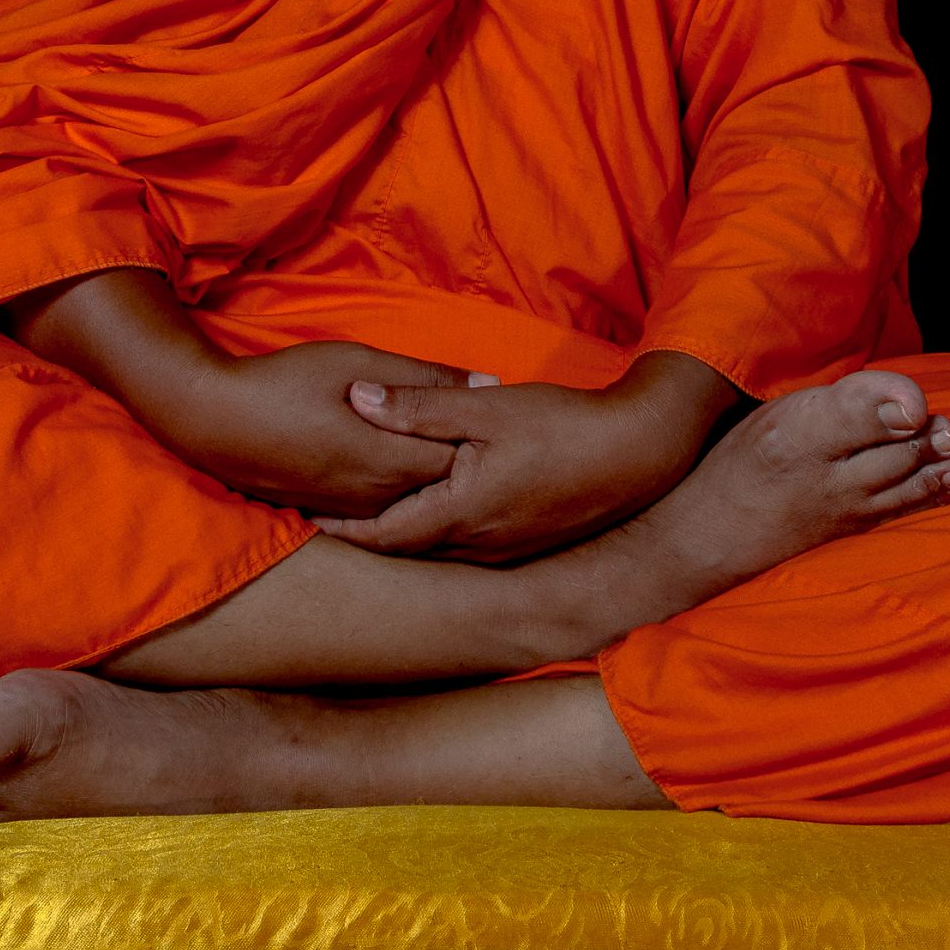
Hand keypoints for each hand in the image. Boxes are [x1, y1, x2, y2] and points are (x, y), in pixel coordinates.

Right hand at [160, 340, 501, 519]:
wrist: (209, 420)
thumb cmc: (285, 382)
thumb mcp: (357, 362)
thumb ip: (423, 378)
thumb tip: (489, 382)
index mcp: (389, 462)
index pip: (462, 461)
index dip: (480, 438)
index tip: (490, 417)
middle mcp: (376, 500)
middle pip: (441, 489)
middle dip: (463, 464)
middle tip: (479, 435)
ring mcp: (351, 513)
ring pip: (412, 505)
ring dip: (429, 482)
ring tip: (436, 448)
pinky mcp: (329, 515)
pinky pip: (380, 513)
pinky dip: (398, 496)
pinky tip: (395, 470)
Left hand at [306, 361, 728, 563]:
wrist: (643, 453)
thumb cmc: (564, 426)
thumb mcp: (486, 408)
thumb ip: (419, 407)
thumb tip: (358, 397)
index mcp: (460, 515)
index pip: (383, 535)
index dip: (342, 527)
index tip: (306, 515)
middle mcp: (479, 547)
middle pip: (406, 549)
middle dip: (365, 533)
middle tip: (323, 514)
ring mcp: (507, 552)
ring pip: (438, 550)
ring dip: (403, 534)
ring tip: (368, 513)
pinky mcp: (529, 544)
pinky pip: (468, 547)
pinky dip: (439, 531)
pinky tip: (436, 509)